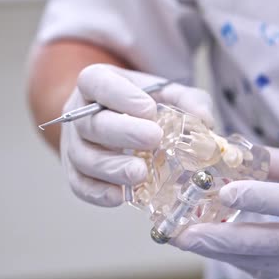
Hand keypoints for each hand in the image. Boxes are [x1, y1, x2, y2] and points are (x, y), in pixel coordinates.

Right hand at [61, 64, 213, 206]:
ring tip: (141, 173)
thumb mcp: (169, 93)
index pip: (96, 82)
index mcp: (96, 83)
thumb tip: (205, 121)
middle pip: (90, 123)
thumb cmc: (146, 104)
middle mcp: (79, 113)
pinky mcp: (75, 174)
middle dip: (122, 133)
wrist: (122, 121)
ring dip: (112, 168)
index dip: (120, 95)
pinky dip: (99, 193)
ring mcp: (74, 145)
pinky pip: (80, 186)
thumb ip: (189, 101)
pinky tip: (121, 196)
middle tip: (153, 139)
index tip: (149, 109)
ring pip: (83, 158)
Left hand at [172, 148, 278, 278]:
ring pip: (258, 263)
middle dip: (218, 239)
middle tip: (181, 234)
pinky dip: (237, 260)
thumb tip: (233, 154)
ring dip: (220, 252)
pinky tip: (213, 248)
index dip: (254, 196)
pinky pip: (265, 272)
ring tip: (185, 239)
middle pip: (265, 243)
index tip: (223, 192)